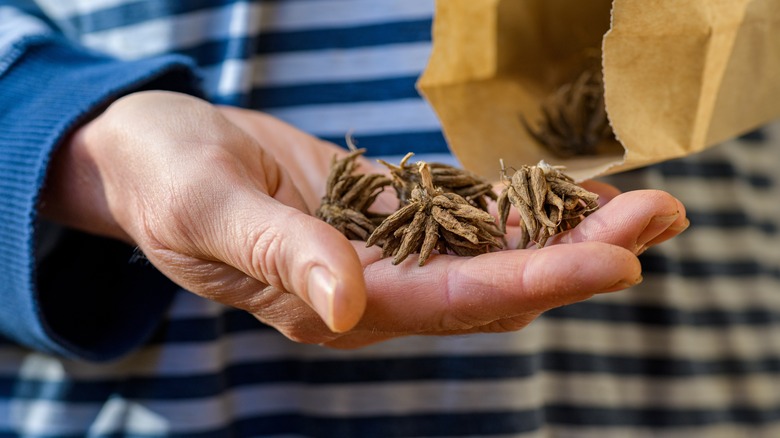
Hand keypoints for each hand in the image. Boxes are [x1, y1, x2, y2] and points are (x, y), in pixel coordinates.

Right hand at [41, 91, 687, 348]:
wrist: (157, 156)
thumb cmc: (167, 180)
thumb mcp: (208, 210)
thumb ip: (278, 255)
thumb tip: (347, 303)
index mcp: (330, 304)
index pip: (451, 300)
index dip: (536, 278)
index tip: (617, 259)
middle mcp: (371, 290)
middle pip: (493, 282)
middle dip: (579, 254)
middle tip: (664, 216)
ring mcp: (383, 256)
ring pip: (491, 252)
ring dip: (567, 230)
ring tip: (646, 203)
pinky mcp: (385, 218)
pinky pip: (464, 218)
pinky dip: (522, 206)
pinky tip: (574, 192)